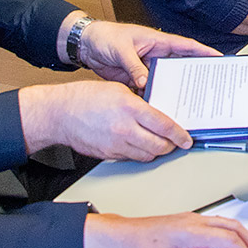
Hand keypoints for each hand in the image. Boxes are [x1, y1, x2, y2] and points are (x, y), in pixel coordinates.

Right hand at [19, 80, 192, 160]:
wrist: (60, 113)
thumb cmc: (85, 97)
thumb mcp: (119, 90)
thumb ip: (140, 102)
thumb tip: (157, 111)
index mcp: (131, 109)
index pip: (164, 126)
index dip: (180, 134)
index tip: (187, 138)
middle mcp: (125, 129)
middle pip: (159, 146)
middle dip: (171, 145)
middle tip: (176, 141)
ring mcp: (116, 145)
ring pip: (147, 155)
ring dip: (156, 151)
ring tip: (159, 143)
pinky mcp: (108, 155)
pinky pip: (131, 158)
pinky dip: (139, 153)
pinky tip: (140, 145)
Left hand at [80, 20, 218, 91]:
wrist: (87, 46)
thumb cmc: (105, 37)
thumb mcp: (121, 49)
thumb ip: (133, 65)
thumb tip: (144, 82)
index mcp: (158, 42)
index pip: (186, 46)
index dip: (204, 52)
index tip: (219, 59)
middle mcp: (156, 55)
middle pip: (180, 67)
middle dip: (194, 76)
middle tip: (208, 88)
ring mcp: (148, 68)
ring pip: (166, 81)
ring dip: (173, 91)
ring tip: (185, 104)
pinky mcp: (137, 79)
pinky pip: (151, 90)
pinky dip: (155, 98)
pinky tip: (160, 109)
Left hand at [83, 211, 247, 247]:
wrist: (120, 236)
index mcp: (188, 231)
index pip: (225, 239)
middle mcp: (193, 221)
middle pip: (230, 226)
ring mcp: (190, 219)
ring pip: (225, 223)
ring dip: (241, 236)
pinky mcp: (187, 222)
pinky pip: (215, 224)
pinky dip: (229, 233)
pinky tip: (231, 243)